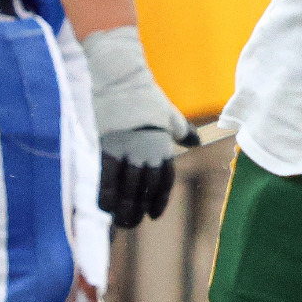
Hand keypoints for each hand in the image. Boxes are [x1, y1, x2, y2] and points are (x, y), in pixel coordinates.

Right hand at [80, 25, 197, 228]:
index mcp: (163, 147)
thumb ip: (181, 130)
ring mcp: (127, 153)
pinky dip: (106, 196)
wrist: (119, 79)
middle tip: (131, 222)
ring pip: (127, 190)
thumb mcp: (169, 113)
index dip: (158, 201)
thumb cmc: (144, 95)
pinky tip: (104, 207)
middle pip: (144, 191)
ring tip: (119, 221)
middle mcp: (147, 154)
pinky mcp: (106, 149)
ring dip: (123, 209)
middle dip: (138, 210)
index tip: (152, 215)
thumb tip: (196, 141)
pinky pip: (107, 180)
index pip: (164, 182)